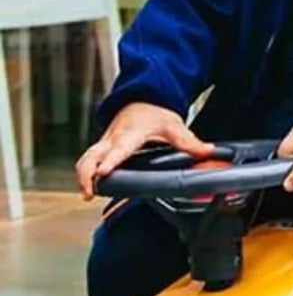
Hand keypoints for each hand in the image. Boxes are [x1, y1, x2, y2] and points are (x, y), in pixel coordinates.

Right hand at [76, 103, 212, 199]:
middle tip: (89, 192)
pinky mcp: (101, 148)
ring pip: (85, 158)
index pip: (118, 149)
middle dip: (86, 173)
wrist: (140, 100)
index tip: (103, 172)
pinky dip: (84, 173)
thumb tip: (208, 151)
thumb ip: (189, 142)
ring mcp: (104, 143)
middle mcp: (113, 139)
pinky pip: (87, 160)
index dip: (110, 161)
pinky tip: (88, 188)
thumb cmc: (154, 113)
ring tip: (86, 194)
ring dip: (82, 175)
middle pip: (91, 156)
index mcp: (130, 134)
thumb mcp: (174, 125)